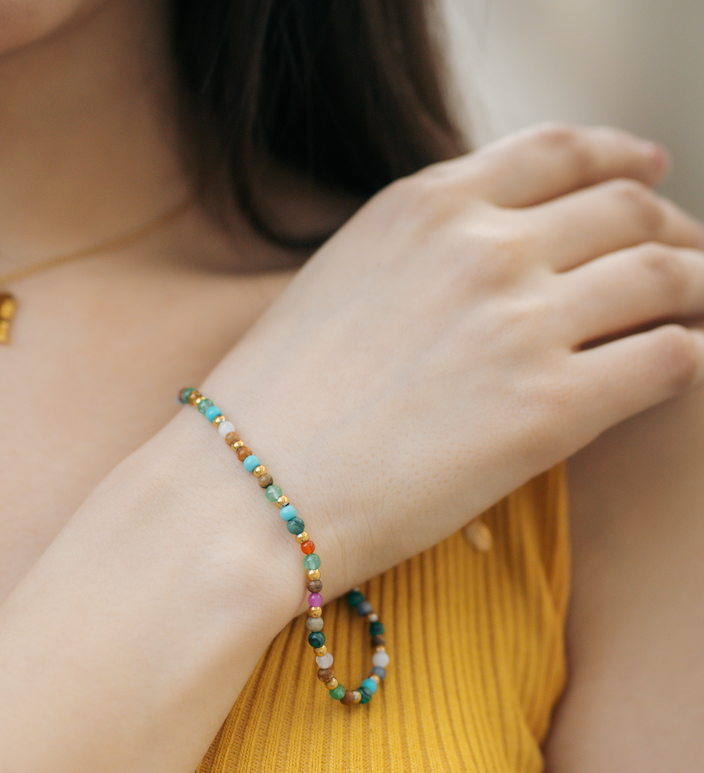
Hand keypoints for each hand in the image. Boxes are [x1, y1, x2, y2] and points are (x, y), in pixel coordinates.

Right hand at [200, 124, 703, 593]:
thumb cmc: (269, 409)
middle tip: (685, 267)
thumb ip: (418, 260)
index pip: (558, 150)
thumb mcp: (336, 289)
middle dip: (672, 231)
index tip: (649, 177)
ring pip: (666, 277)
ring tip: (695, 318)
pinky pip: (670, 359)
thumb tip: (486, 266)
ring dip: (695, 294)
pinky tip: (676, 373)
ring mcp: (518, 322)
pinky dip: (688, 359)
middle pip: (628, 208)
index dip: (623, 159)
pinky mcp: (547, 409)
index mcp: (420, 206)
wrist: (241, 495)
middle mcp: (480, 246)